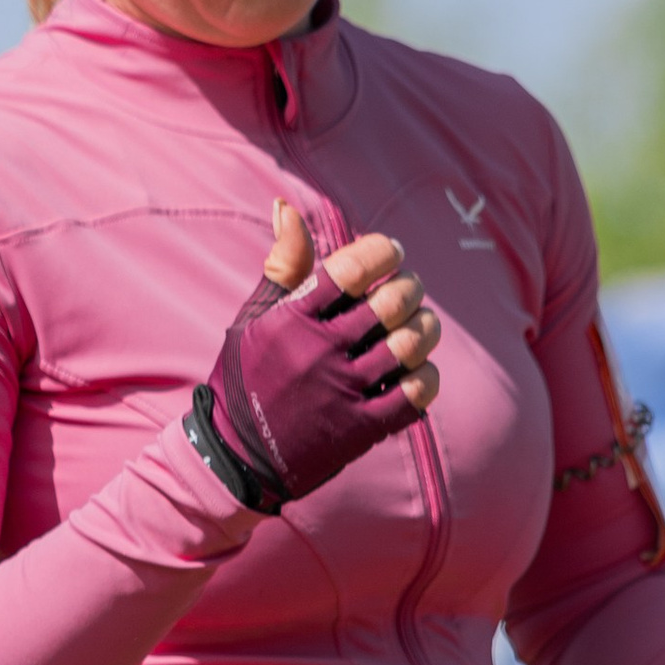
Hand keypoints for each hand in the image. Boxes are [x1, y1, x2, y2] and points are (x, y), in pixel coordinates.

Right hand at [185, 205, 444, 516]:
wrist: (238, 456)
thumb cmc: (246, 377)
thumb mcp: (253, 319)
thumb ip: (281, 266)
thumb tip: (287, 209)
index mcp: (293, 319)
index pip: (351, 270)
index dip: (383, 253)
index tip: (393, 252)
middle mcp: (320, 353)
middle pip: (390, 304)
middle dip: (411, 288)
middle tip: (411, 288)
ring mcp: (344, 392)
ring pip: (410, 346)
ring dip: (426, 328)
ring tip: (424, 322)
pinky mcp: (362, 429)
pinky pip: (415, 394)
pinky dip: (427, 375)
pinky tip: (421, 368)